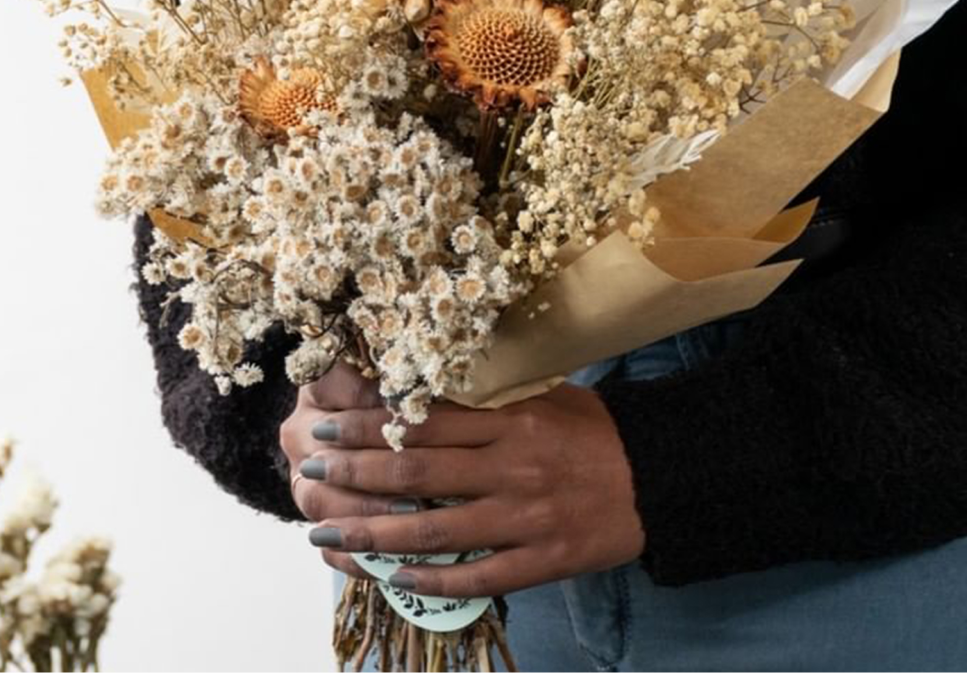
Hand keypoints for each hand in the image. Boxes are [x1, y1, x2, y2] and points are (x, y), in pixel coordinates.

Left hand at [282, 374, 645, 597]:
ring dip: (373, 532)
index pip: (422, 420)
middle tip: (309, 470)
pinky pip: (475, 575)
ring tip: (328, 531)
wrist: (657, 477)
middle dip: (353, 473)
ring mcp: (524, 518)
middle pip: (415, 471)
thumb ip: (484, 396)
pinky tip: (393, 577)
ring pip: (434, 529)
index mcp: (510, 419)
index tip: (325, 424)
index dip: (367, 423)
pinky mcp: (541, 560)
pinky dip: (431, 580)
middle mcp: (511, 467)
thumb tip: (416, 385)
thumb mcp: (541, 395)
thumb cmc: (593, 430)